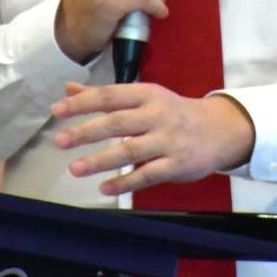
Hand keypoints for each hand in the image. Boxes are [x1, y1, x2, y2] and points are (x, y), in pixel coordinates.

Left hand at [51, 81, 254, 195]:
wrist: (219, 130)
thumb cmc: (173, 112)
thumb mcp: (144, 96)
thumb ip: (106, 95)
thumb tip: (68, 89)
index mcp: (146, 94)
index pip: (110, 96)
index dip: (83, 102)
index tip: (57, 110)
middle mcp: (157, 114)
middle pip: (117, 122)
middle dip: (87, 131)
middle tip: (60, 141)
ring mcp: (168, 140)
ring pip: (130, 150)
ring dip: (101, 160)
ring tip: (75, 169)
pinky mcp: (177, 164)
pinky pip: (148, 175)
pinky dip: (125, 183)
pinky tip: (105, 188)